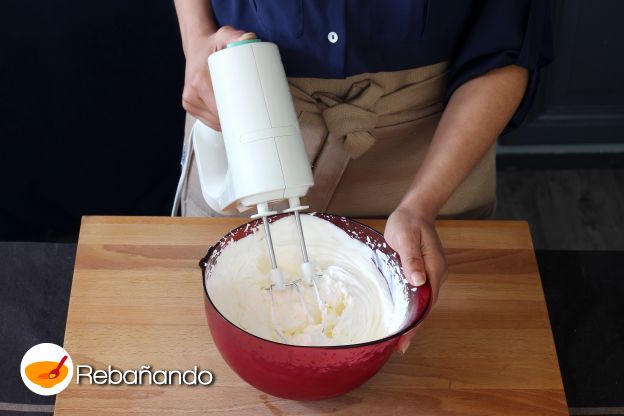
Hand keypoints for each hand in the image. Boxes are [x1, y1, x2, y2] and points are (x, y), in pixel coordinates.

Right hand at [182, 27, 253, 129]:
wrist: (197, 46)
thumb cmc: (212, 44)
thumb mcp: (225, 36)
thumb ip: (238, 37)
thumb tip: (250, 40)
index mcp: (200, 82)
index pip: (220, 111)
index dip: (236, 119)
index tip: (250, 120)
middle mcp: (192, 93)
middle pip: (218, 120)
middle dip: (235, 122)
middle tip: (253, 120)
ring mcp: (189, 101)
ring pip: (213, 123)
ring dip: (227, 123)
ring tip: (243, 118)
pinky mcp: (189, 105)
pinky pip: (208, 121)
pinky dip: (219, 121)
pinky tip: (229, 119)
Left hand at [384, 206, 447, 353]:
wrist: (414, 211)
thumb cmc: (408, 223)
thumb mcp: (406, 238)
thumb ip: (411, 259)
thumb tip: (417, 281)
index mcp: (434, 269)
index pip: (427, 303)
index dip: (417, 323)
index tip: (406, 339)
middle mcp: (436, 275)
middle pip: (426, 307)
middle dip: (414, 327)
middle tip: (400, 347)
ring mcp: (430, 274)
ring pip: (422, 302)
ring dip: (411, 318)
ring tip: (398, 337)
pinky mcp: (422, 272)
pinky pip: (416, 293)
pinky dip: (409, 306)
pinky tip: (399, 315)